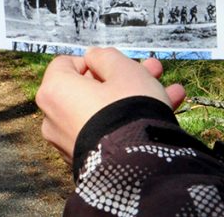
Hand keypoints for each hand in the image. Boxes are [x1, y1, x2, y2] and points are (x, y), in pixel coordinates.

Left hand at [35, 47, 185, 164]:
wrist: (137, 167)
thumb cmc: (127, 110)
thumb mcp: (123, 70)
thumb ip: (106, 57)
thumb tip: (95, 57)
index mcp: (54, 91)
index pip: (66, 64)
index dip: (95, 60)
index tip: (118, 64)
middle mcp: (54, 118)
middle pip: (90, 88)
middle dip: (124, 78)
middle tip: (151, 72)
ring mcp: (69, 143)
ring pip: (104, 110)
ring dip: (135, 97)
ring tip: (169, 91)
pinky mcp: (86, 161)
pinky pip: (107, 132)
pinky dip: (128, 121)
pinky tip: (165, 112)